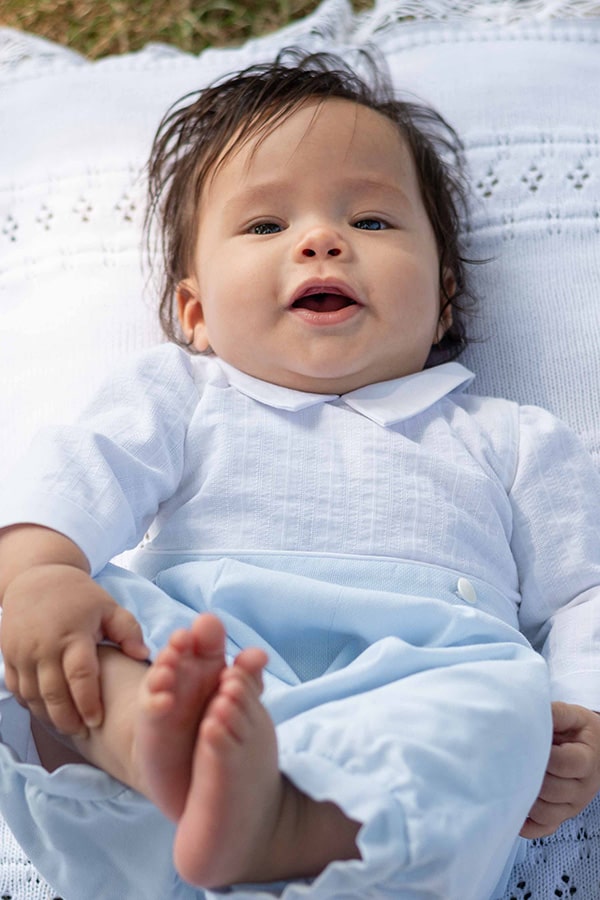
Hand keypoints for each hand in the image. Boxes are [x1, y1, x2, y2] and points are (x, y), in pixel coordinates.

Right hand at [1, 563, 147, 735]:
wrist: (36, 578)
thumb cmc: (79, 596)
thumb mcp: (109, 607)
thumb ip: (129, 631)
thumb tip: (143, 656)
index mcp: (73, 634)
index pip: (80, 676)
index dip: (89, 703)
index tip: (97, 721)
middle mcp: (44, 646)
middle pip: (53, 693)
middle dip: (67, 718)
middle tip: (82, 732)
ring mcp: (22, 652)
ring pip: (32, 695)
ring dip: (48, 715)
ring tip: (66, 726)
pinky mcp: (8, 655)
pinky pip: (16, 688)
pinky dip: (30, 703)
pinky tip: (46, 710)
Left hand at [520, 701, 599, 838]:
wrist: (596, 750)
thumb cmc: (579, 732)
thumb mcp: (573, 716)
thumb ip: (555, 713)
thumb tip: (529, 711)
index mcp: (587, 761)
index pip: (564, 763)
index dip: (542, 754)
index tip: (524, 742)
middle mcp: (582, 788)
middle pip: (552, 790)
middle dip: (529, 775)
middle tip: (508, 760)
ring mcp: (571, 806)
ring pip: (545, 813)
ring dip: (524, 798)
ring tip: (508, 778)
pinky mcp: (560, 818)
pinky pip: (541, 829)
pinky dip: (524, 822)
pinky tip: (511, 806)